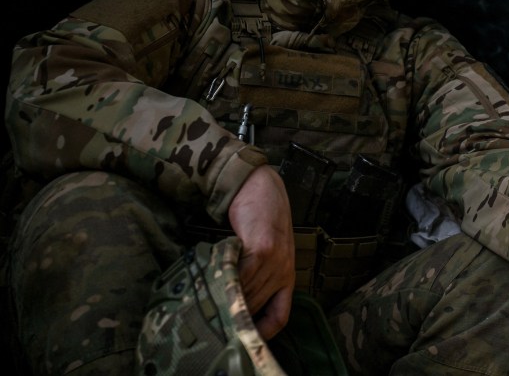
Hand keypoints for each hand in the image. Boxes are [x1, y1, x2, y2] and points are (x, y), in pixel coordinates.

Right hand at [228, 164, 295, 339]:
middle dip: (234, 316)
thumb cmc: (261, 220)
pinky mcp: (262, 248)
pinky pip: (241, 274)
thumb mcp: (266, 253)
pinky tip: (211, 284)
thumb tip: (232, 302)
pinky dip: (225, 282)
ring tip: (204, 307)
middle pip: (256, 307)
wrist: (262, 187)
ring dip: (225, 301)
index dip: (263, 333)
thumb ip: (255, 277)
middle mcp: (283, 272)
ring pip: (246, 292)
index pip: (280, 317)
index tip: (243, 337)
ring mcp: (275, 260)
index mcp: (287, 277)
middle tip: (211, 322)